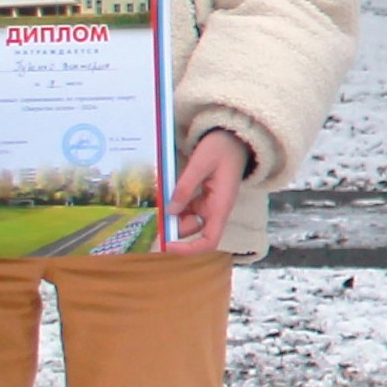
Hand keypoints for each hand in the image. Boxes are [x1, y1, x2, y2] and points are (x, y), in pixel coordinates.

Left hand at [164, 129, 255, 252]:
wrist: (235, 137)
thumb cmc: (222, 148)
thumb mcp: (200, 163)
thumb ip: (185, 187)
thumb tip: (170, 211)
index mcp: (221, 206)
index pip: (209, 240)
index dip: (189, 249)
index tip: (167, 245)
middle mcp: (216, 210)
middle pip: (193, 231)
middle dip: (172, 227)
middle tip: (152, 214)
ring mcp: (210, 204)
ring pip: (188, 220)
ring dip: (171, 216)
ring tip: (157, 202)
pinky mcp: (204, 197)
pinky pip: (187, 209)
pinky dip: (175, 207)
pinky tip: (165, 197)